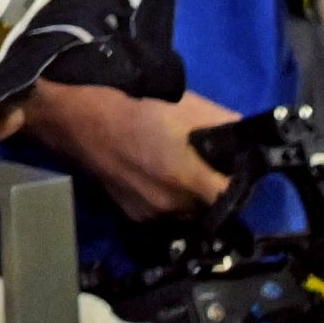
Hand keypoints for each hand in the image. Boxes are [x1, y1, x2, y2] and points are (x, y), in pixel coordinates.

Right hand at [16, 79, 238, 218]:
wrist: (76, 120)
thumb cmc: (132, 106)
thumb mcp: (184, 105)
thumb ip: (222, 123)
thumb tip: (247, 136)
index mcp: (187, 177)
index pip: (232, 196)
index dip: (241, 183)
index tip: (239, 170)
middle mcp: (173, 205)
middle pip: (210, 206)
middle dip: (211, 188)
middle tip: (204, 164)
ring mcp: (152, 215)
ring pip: (187, 213)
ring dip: (189, 196)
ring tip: (176, 170)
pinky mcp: (134, 217)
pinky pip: (163, 214)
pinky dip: (166, 199)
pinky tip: (153, 177)